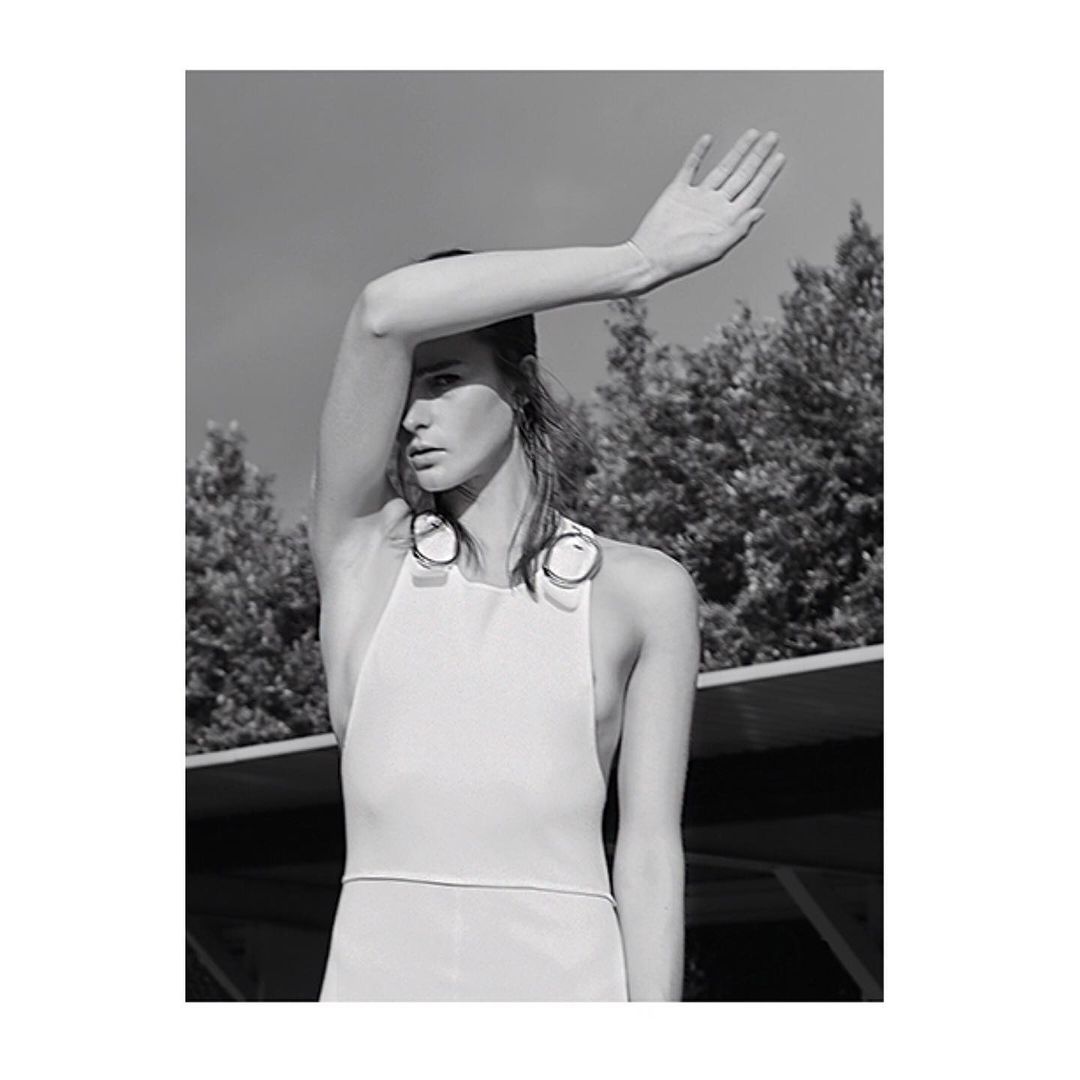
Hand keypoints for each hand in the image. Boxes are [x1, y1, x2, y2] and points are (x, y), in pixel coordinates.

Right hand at [628, 130, 784, 288]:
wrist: (648, 258)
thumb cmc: (681, 260)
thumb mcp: (714, 249)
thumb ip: (738, 230)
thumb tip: (761, 210)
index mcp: (727, 219)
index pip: (753, 191)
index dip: (767, 174)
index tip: (779, 157)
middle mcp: (715, 206)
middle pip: (742, 175)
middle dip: (758, 156)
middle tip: (772, 137)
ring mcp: (697, 197)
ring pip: (723, 168)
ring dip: (737, 151)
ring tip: (752, 134)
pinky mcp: (677, 191)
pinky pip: (691, 167)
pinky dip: (699, 153)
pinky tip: (708, 140)